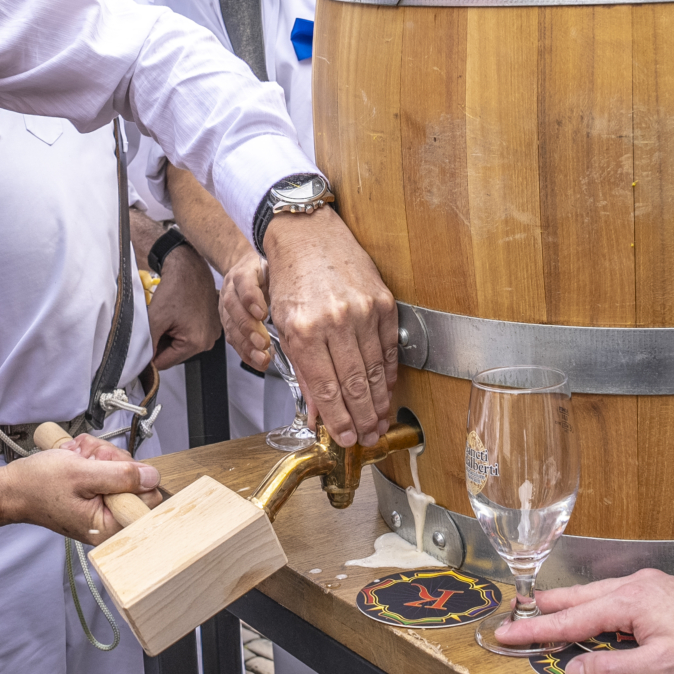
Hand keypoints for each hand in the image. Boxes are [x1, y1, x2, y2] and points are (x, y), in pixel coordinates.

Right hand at [0, 436, 158, 543]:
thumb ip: (120, 476)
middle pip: (136, 480)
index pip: (148, 501)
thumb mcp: (81, 474)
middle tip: (88, 460)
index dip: (135, 476)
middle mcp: (108, 520)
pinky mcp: (96, 494)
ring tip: (78, 459)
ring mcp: (103, 506)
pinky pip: (108, 469)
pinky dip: (94, 458)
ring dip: (100, 456)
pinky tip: (78, 460)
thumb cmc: (37, 486)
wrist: (11, 488)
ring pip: (121, 469)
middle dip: (112, 461)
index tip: (111, 468)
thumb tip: (151, 477)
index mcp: (108, 525)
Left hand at [146, 246, 222, 371]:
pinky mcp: (211, 325)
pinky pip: (190, 335)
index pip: (164, 363)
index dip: (150, 354)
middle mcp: (208, 342)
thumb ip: (148, 343)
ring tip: (168, 317)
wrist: (189, 268)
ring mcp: (212, 333)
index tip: (144, 339)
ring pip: (181, 345)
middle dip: (161, 343)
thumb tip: (142, 361)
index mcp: (197, 343)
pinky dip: (180, 328)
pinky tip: (177, 315)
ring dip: (170, 335)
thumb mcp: (155, 319)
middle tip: (157, 323)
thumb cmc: (176, 288)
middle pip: (174, 355)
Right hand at [218, 251, 270, 371]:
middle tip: (263, 343)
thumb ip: (281, 280)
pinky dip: (245, 352)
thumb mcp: (274, 269)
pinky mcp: (227, 322)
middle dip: (249, 328)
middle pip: (234, 308)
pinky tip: (257, 361)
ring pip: (231, 326)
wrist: (242, 270)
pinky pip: (232, 338)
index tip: (262, 314)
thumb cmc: (263, 272)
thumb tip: (301, 296)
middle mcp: (231, 289)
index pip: (244, 282)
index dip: (251, 299)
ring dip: (246, 344)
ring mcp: (226, 306)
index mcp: (243, 272)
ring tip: (262, 357)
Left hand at [257, 208, 398, 447]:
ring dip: (378, 401)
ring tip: (378, 421)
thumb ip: (302, 372)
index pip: (325, 388)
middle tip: (367, 437)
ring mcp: (362, 310)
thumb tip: (317, 413)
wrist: (309, 236)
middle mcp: (334, 321)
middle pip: (353, 384)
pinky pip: (388, 347)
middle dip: (361, 418)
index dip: (338, 419)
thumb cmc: (292, 280)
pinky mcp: (383, 301)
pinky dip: (388, 373)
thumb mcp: (285, 327)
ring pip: (374, 369)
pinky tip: (386, 390)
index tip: (346, 438)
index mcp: (304, 330)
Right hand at [503, 569, 673, 673]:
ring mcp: (654, 587)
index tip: (507, 635)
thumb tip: (573, 669)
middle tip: (515, 616)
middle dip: (545, 609)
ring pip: (599, 595)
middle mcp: (638, 587)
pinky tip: (598, 613)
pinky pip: (618, 597)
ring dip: (569, 605)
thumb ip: (612, 669)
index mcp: (630, 602)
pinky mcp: (667, 594)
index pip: (571, 620)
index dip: (536, 632)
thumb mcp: (661, 669)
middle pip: (579, 599)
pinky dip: (596, 605)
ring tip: (546, 610)